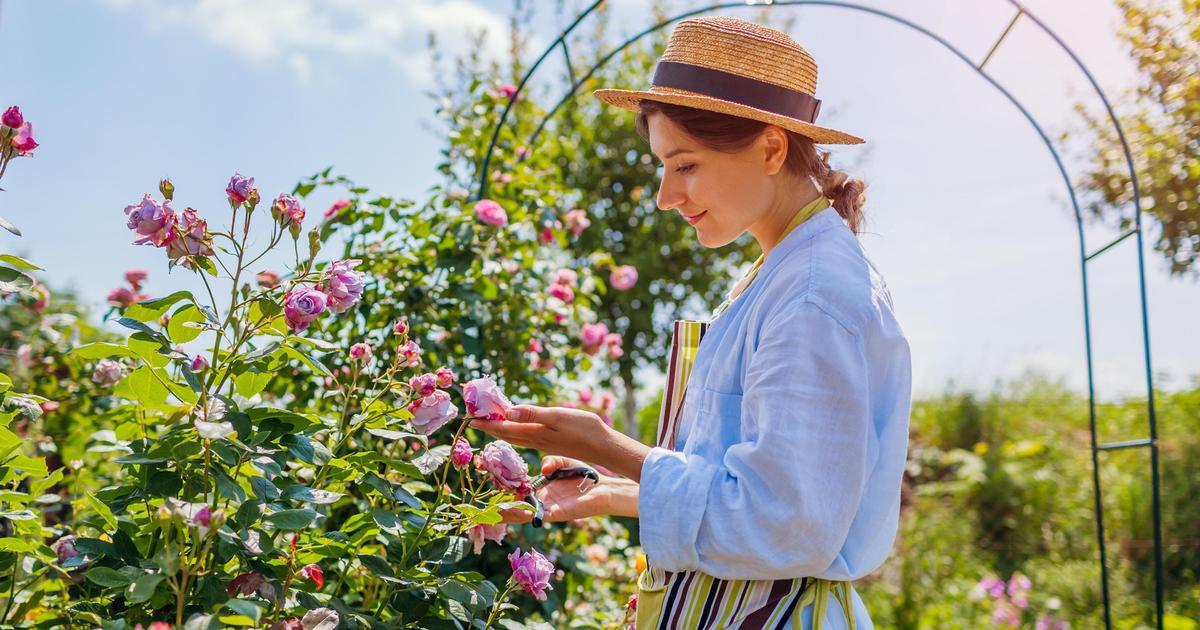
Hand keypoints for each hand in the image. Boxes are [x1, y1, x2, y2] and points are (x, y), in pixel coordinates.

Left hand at [471, 404, 651, 481]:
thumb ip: (532, 414)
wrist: (604, 447)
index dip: (487, 423)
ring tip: (490, 423)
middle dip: (490, 427)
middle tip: (473, 420)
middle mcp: (535, 440)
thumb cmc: (584, 429)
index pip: (504, 427)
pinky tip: (516, 429)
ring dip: (501, 430)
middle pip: (506, 434)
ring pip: (515, 436)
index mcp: (534, 433)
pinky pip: (525, 437)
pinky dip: (515, 432)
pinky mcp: (551, 444)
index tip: (470, 418)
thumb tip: (507, 412)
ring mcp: (543, 443)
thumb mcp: (557, 417)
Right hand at [498, 456, 608, 524]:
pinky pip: (540, 515)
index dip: (502, 488)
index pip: (515, 490)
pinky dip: (529, 515)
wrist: (602, 487)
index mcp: (538, 488)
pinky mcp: (558, 513)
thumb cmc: (582, 475)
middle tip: (483, 506)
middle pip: (515, 506)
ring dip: (510, 514)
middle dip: (499, 508)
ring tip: (495, 513)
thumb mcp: (563, 463)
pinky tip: (520, 512)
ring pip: (524, 515)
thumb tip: (543, 468)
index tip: (487, 484)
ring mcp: (547, 508)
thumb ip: (551, 462)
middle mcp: (540, 500)